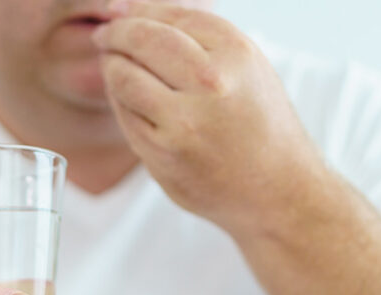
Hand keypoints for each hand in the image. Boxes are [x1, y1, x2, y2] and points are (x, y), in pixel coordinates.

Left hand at [93, 1, 326, 232]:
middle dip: (116, 33)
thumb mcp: (247, 68)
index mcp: (236, 53)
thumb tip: (136, 10)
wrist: (276, 190)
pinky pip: (125, 117)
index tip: (118, 10)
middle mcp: (210, 83)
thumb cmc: (259, 124)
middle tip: (104, 36)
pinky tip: (127, 99)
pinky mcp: (163, 155)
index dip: (137, 9)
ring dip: (111, 67)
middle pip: (142, 40)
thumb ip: (200, 38)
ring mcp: (184, 122)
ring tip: (113, 65)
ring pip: (124, 78)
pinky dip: (120, 102)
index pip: (171, 15)